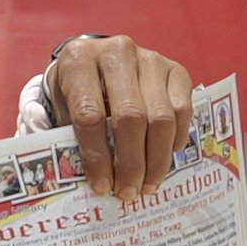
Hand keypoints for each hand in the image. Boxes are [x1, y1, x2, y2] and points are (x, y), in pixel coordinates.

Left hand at [37, 33, 193, 202]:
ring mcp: (150, 59)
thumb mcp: (63, 109)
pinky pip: (183, 110)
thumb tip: (96, 183)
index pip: (90, 114)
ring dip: (156, 159)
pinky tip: (163, 159)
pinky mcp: (175, 69)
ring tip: (147, 185)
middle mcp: (117, 52)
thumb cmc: (77, 92)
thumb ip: (72, 139)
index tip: (102, 185)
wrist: (98, 61)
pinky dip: (175, 140)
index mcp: (79, 60)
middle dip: (131, 163)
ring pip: (161, 117)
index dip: (97, 156)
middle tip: (128, 192)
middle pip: (130, 117)